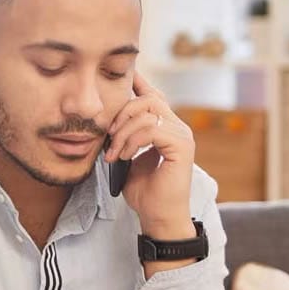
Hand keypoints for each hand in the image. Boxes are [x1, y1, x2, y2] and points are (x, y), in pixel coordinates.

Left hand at [104, 72, 195, 240]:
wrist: (157, 215)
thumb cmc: (143, 190)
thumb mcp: (126, 156)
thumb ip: (123, 136)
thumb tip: (106, 120)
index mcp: (165, 126)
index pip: (152, 95)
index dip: (136, 83)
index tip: (119, 75)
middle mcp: (177, 126)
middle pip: (148, 98)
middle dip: (122, 113)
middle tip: (108, 136)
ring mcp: (182, 135)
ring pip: (148, 113)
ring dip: (123, 132)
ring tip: (114, 153)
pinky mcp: (182, 146)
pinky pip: (152, 129)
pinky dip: (132, 141)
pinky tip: (124, 156)